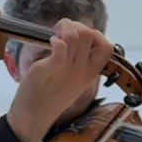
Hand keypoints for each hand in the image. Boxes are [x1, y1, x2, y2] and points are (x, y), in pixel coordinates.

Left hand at [6, 19, 113, 141]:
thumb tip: (76, 35)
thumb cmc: (51, 95)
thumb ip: (78, 60)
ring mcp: (68, 70)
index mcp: (91, 73)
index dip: (96, 35)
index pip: (107, 47)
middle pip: (90, 34)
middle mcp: (83, 70)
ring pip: (76, 36)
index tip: (81, 36)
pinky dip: (56, 40)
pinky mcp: (51, 69)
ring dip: (64, 29)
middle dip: (76, 25)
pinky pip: (60, 47)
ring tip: (55, 36)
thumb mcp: (73, 79)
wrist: (35, 115)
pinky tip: (50, 43)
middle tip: (62, 32)